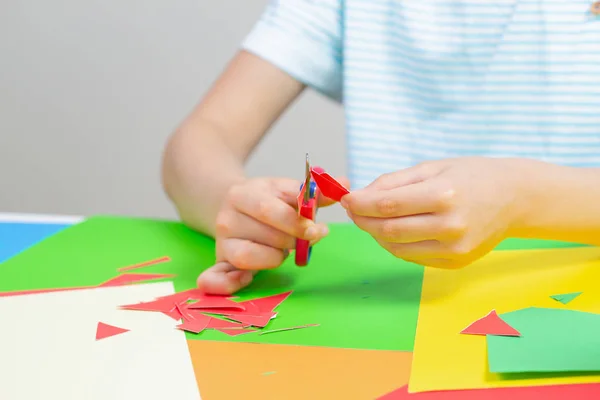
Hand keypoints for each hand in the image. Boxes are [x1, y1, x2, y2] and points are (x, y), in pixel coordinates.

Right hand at [198, 176, 348, 293]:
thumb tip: (344, 184)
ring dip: (275, 257)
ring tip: (282, 249)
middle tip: (306, 240)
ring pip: (249, 257)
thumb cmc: (267, 200)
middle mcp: (226, 217)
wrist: (232, 206)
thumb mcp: (287, 191)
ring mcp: (221, 241)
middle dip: (293, 240)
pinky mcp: (219, 262)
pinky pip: (216, 278)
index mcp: (242, 194)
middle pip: (266, 235)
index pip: (270, 210)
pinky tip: (246, 279)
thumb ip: (316, 192)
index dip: (297, 222)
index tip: (317, 229)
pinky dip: (228, 283)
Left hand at [342, 157, 529, 268]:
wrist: (515, 198)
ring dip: (376, 234)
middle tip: (353, 211)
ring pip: (397, 248)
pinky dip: (396, 244)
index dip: (359, 204)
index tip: (346, 200)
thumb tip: (359, 196)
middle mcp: (450, 226)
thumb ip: (393, 182)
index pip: (387, 206)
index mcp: (444, 195)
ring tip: (371, 220)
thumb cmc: (471, 176)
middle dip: (363, 221)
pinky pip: (413, 257)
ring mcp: (454, 248)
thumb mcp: (432, 167)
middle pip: (388, 230)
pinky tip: (394, 230)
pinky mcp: (455, 262)